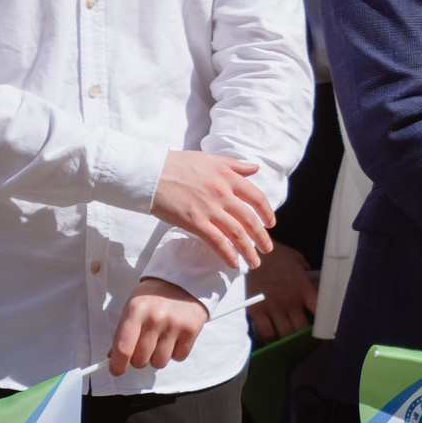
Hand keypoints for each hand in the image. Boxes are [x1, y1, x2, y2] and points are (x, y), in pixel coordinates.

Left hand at [107, 277, 207, 375]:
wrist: (184, 279)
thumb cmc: (153, 296)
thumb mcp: (133, 307)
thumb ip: (122, 332)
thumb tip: (113, 357)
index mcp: (136, 311)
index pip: (123, 348)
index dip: (117, 365)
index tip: (117, 370)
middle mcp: (155, 318)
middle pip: (141, 360)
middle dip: (139, 359)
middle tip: (143, 348)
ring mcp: (175, 325)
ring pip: (159, 362)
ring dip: (158, 357)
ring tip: (160, 341)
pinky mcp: (192, 330)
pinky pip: (179, 357)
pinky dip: (175, 352)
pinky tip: (175, 338)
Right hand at [152, 150, 274, 270]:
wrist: (150, 173)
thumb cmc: (177, 164)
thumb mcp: (210, 158)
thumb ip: (234, 165)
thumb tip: (255, 168)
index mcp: (228, 177)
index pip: (256, 197)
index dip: (267, 213)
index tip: (271, 224)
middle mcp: (223, 193)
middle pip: (250, 219)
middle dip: (261, 237)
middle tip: (267, 249)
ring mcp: (209, 208)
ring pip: (237, 233)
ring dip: (249, 250)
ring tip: (255, 262)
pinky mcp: (194, 221)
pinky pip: (217, 242)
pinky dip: (228, 254)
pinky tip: (233, 264)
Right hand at [246, 243, 318, 340]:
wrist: (252, 252)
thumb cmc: (277, 255)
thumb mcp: (299, 260)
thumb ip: (308, 274)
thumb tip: (315, 284)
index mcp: (303, 289)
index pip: (320, 312)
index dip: (324, 322)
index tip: (324, 328)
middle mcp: (290, 301)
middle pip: (302, 328)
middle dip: (304, 335)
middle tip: (304, 338)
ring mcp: (273, 307)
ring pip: (285, 334)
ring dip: (289, 340)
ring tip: (290, 341)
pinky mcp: (257, 311)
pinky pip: (266, 333)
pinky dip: (271, 340)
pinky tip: (274, 340)